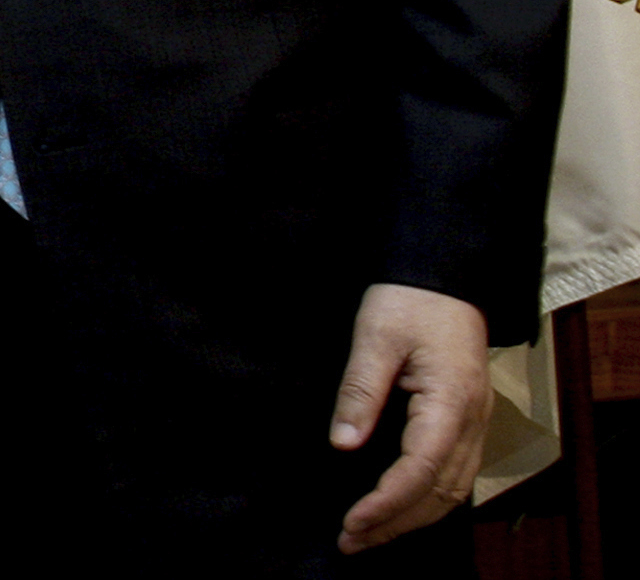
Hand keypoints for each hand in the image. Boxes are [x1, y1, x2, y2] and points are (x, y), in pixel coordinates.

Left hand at [329, 283, 491, 552]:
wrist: (444, 276)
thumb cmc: (409, 300)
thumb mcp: (375, 337)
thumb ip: (360, 392)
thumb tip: (342, 444)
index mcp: (450, 401)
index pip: (420, 469)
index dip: (386, 503)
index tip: (352, 523)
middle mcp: (472, 421)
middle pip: (440, 491)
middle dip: (396, 522)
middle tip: (350, 541)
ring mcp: (475, 422)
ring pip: (453, 489)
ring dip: (412, 517)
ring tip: (369, 534)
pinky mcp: (467, 420)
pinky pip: (455, 474)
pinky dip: (427, 499)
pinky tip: (400, 507)